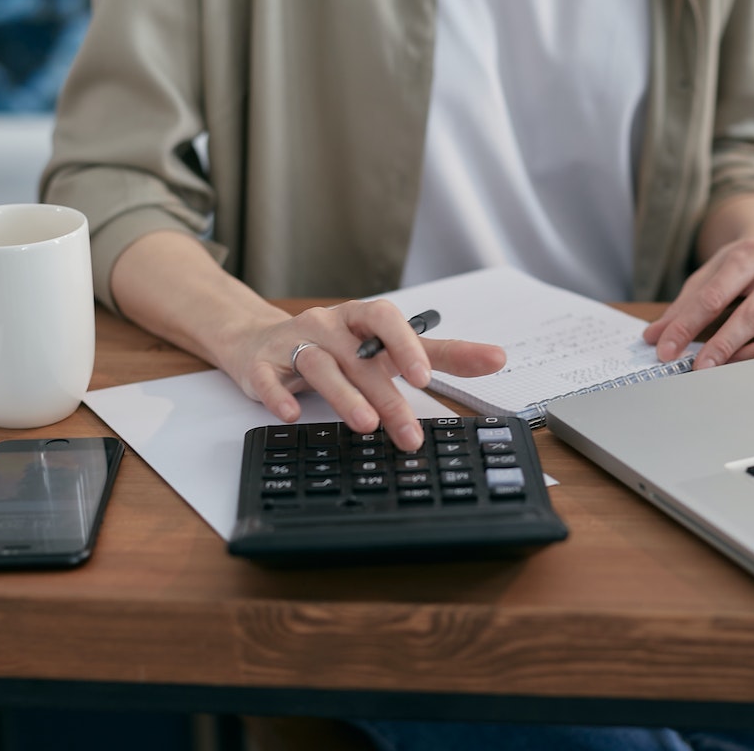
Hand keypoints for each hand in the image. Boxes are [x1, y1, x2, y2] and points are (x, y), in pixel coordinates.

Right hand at [226, 299, 505, 450]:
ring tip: (365, 424)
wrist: (257, 341)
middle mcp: (329, 326)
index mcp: (361, 319)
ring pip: (319, 365)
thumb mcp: (384, 348)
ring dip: (344, 395)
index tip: (427, 376)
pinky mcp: (260, 365)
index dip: (407, 345)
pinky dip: (279, 395)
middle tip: (409, 434)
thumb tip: (496, 357)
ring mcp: (293, 344)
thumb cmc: (334, 346)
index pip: (388, 321)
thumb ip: (439, 354)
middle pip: (360, 358)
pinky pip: (267, 379)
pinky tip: (292, 415)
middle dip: (387, 397)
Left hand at [643, 233, 753, 369]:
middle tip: (696, 368)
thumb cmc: (741, 265)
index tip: (665, 350)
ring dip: (749, 354)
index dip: (685, 327)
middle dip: (719, 346)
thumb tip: (653, 336)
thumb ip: (682, 307)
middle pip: (748, 314)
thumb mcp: (709, 275)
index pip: (711, 298)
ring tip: (722, 370)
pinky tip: (746, 361)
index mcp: (745, 255)